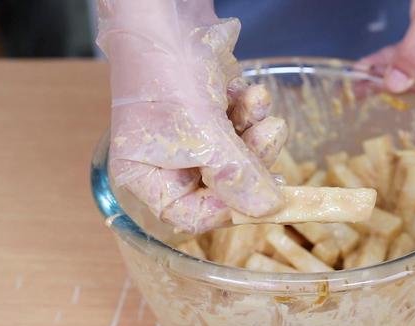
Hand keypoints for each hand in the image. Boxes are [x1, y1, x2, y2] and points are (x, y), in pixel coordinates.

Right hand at [97, 0, 286, 232]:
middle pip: (221, 184)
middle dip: (249, 160)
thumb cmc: (165, 73)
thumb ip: (235, 174)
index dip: (226, 208)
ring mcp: (190, 135)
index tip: (257, 195)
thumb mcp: (201, 132)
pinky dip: (249, 111)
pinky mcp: (210, 112)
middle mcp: (166, 160)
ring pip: (236, 154)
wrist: (166, 13)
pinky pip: (239, 126)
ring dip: (254, 131)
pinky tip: (249, 91)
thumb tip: (268, 208)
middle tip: (268, 138)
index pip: (189, 215)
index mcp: (146, 175)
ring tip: (258, 104)